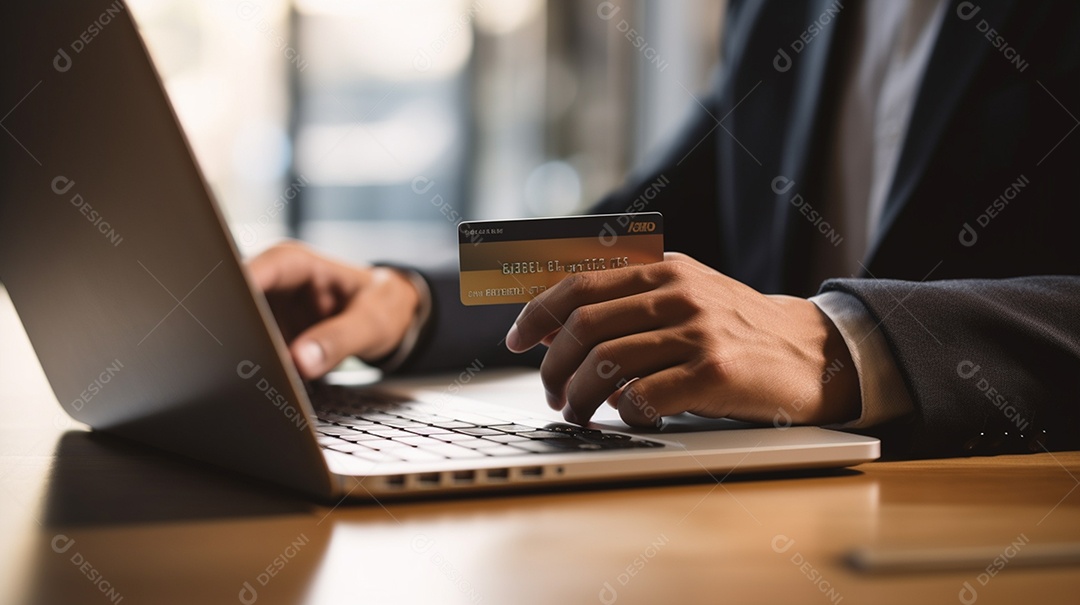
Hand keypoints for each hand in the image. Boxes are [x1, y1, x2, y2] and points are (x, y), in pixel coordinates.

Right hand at [247, 242, 419, 378]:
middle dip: (234, 330)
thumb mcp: (371, 322)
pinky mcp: (270, 337)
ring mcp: (268, 312)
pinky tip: (269, 381)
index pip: (253, 271)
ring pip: (240, 331)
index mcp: (295, 264)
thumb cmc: (381, 306)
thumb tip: (300, 361)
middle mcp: (274, 284)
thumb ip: (339, 339)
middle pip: (236, 302)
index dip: (235, 294)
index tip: (230, 323)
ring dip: (245, 353)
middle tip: (243, 360)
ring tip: (260, 374)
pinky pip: (253, 351)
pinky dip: (258, 366)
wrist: (388, 317)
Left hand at [504, 253, 859, 427]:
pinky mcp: (715, 372)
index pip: (578, 285)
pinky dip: (624, 411)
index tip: (514, 341)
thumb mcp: (685, 295)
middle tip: (552, 393)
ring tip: (578, 413)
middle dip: (553, 367)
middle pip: (583, 328)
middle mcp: (676, 294)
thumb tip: (555, 327)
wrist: (812, 351)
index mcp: (662, 269)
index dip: (535, 314)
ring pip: (606, 364)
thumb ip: (630, 300)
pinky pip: (645, 395)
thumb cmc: (735, 330)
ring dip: (580, 397)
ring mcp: (696, 331)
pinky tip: (629, 415)